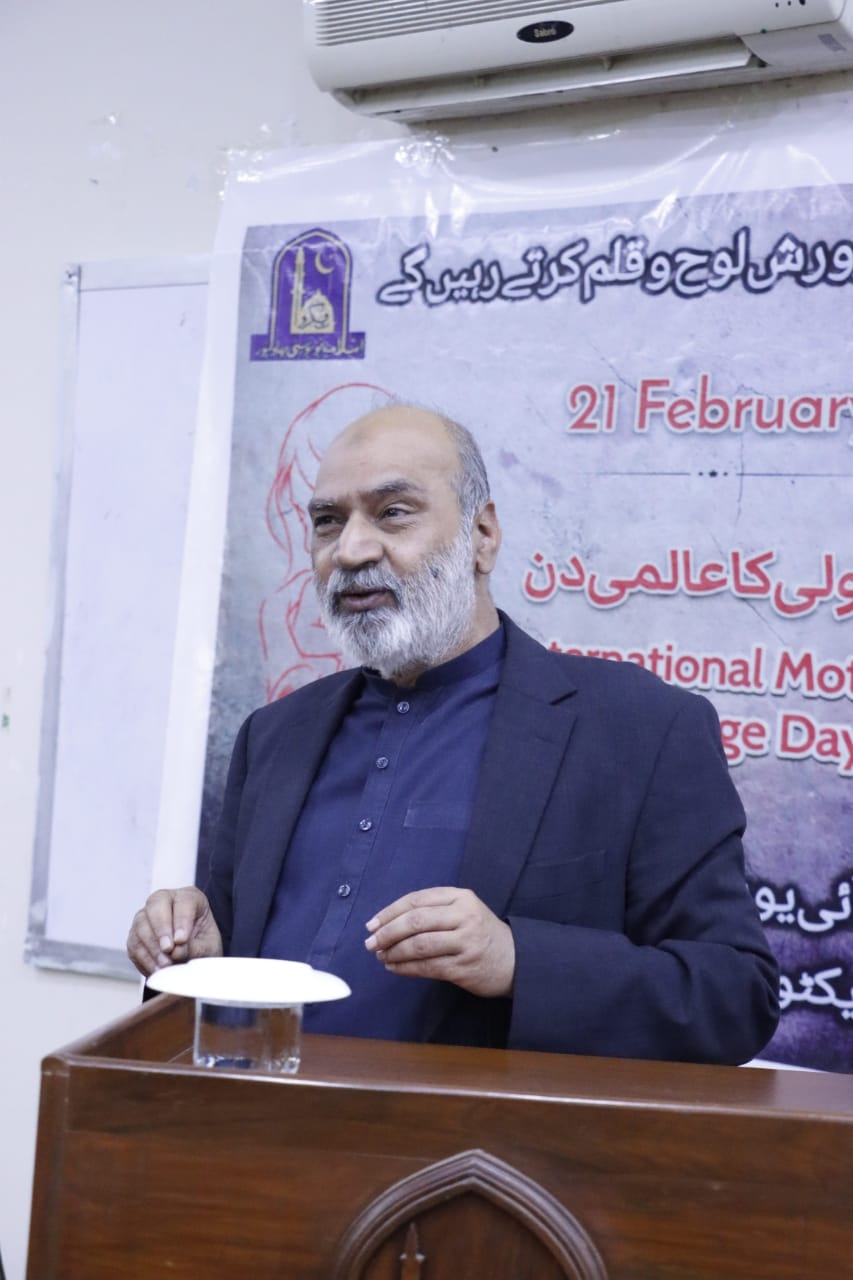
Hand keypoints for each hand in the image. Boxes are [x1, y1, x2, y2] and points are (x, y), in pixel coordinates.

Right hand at [127, 887, 222, 976]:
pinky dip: (144, 958)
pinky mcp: (135, 934)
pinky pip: (134, 943)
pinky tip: (156, 969)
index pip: (183, 902)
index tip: (181, 940)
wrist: (191, 960)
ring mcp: (147, 916)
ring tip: (165, 964)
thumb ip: (195, 948)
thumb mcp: (208, 947)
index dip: (181, 920)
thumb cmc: (203, 946)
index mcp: (190, 898)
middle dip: (161, 928)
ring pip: (141, 924)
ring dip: (152, 947)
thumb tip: (176, 951)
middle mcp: (166, 901)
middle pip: (156, 904)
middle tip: (168, 949)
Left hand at [364, 887, 514, 997]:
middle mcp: (464, 916)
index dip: (390, 912)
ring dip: (394, 952)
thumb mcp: (463, 910)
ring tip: (381, 956)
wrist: (515, 960)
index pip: (417, 900)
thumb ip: (432, 910)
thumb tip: (387, 922)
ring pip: (419, 945)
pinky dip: (405, 968)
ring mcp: (466, 942)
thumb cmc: (480, 933)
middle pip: (415, 921)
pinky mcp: (464, 967)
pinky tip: (394, 968)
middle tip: (370, 942)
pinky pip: (427, 967)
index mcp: (460, 897)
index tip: (372, 924)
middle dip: (387, 932)